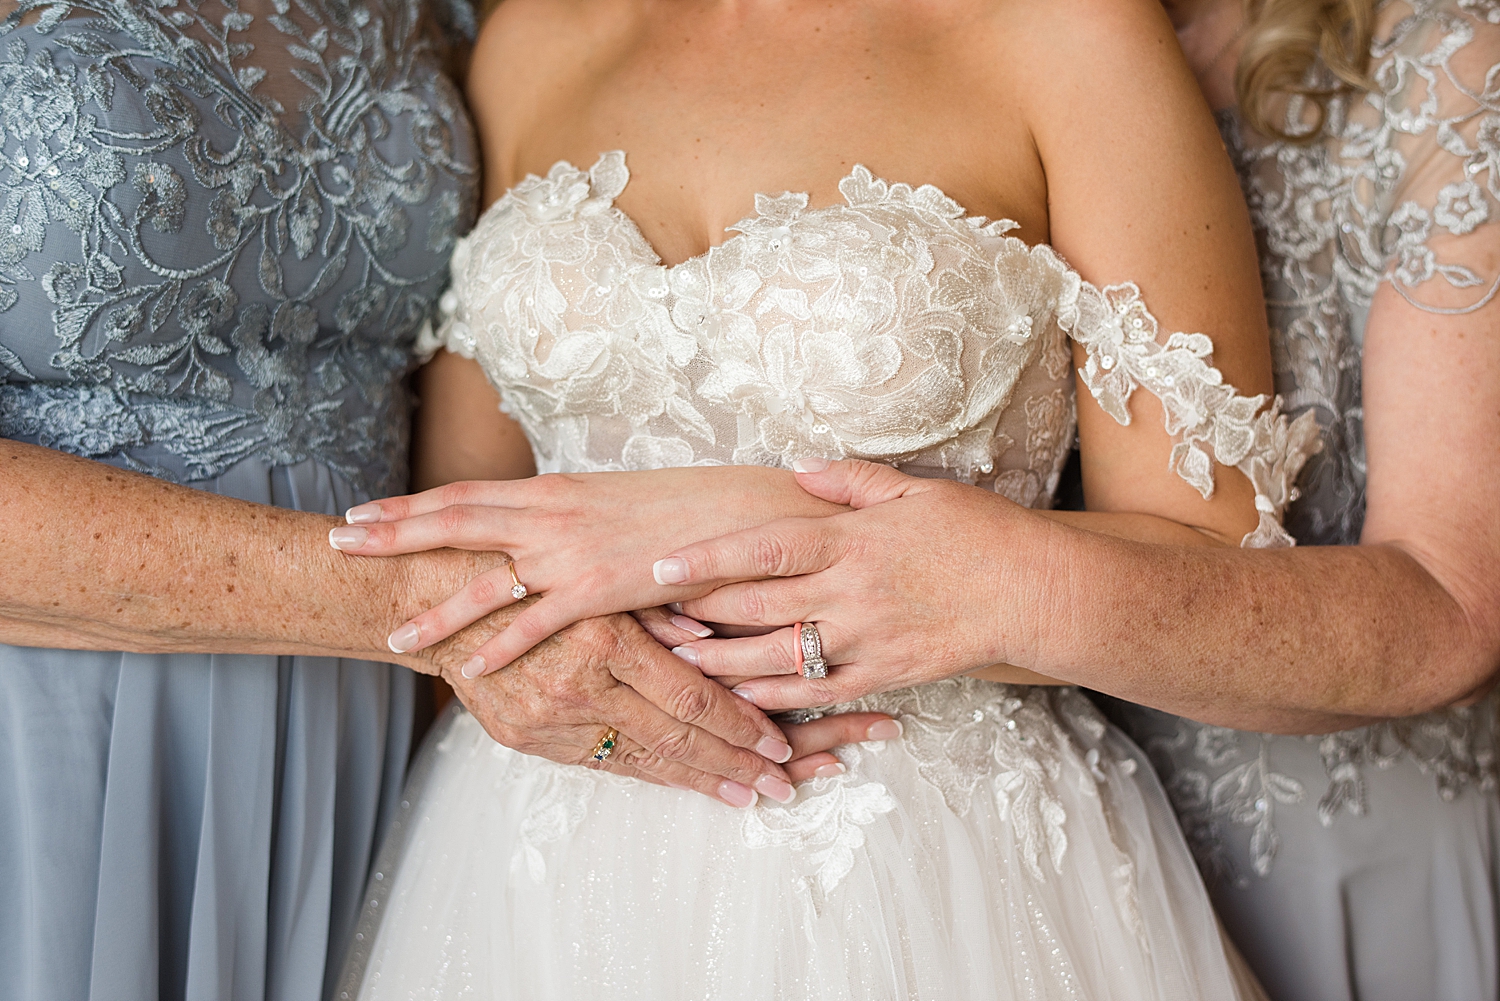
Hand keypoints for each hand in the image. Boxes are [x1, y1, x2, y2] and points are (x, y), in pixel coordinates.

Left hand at [329, 466, 844, 676]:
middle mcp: (554, 513)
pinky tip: (472, 669)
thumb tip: (544, 533)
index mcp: (557, 489)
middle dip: (393, 533)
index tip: (365, 512)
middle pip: (456, 520)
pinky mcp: (604, 587)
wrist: (745, 507)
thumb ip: (576, 519)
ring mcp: (575, 550)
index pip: (469, 496)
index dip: (413, 506)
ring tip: (391, 633)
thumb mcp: (619, 504)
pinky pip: (542, 622)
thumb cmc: (691, 505)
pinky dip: (504, 645)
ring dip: (436, 606)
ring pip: (488, 577)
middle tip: (338, 541)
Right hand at [416, 605, 893, 802]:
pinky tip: (687, 782)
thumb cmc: (530, 567)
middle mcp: (579, 685)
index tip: (782, 747)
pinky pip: (604, 762)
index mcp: (604, 636)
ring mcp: (551, 719)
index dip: (740, 724)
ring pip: (643, 758)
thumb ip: (656, 608)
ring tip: (749, 796)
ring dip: (701, 778)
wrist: (434, 596)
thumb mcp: (598, 574)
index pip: (690, 696)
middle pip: (676, 737)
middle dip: (736, 764)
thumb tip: (712, 634)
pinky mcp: (530, 739)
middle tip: (786, 785)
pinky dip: (651, 773)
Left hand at [657, 458, 1044, 710]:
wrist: (1034, 591)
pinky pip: (818, 694)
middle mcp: (850, 592)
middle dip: (696, 614)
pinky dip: (775, 701)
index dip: (706, 559)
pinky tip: (740, 700)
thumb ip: (851, 481)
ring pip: (776, 659)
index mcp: (851, 541)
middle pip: (755, 608)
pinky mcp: (884, 676)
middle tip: (649, 617)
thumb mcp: (914, 490)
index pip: (762, 549)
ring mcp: (865, 640)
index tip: (659, 566)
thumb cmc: (977, 533)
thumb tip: (799, 468)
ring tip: (678, 662)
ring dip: (721, 664)